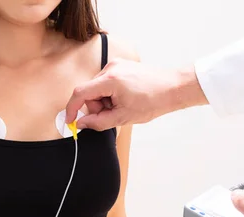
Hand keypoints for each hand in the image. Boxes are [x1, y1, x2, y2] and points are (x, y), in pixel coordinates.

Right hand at [65, 60, 207, 130]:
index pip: (80, 93)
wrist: (173, 88)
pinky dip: (111, 95)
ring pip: (97, 89)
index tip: (70, 121)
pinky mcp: (121, 66)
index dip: (72, 108)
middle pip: (89, 92)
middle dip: (96, 107)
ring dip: (105, 102)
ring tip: (123, 107)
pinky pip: (106, 83)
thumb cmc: (154, 100)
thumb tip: (81, 124)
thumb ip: (99, 122)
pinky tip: (125, 99)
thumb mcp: (124, 117)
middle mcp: (111, 68)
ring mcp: (116, 65)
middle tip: (112, 116)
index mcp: (110, 79)